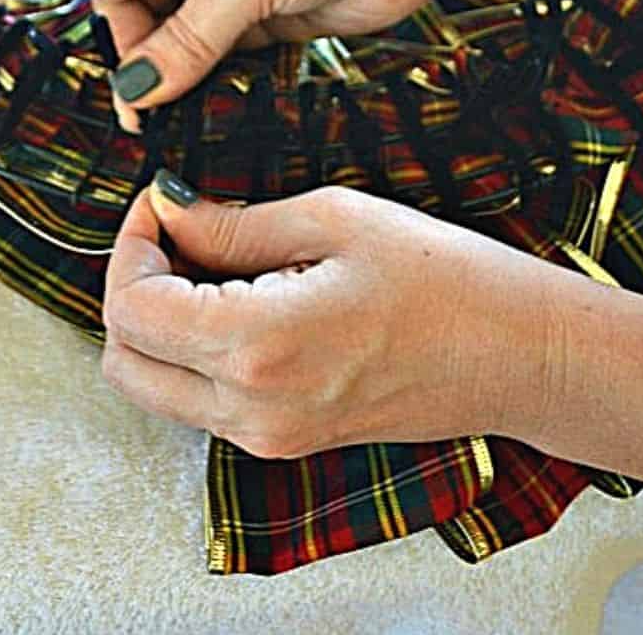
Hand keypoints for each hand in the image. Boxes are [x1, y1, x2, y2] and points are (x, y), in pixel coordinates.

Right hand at [52, 0, 456, 126]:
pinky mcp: (248, 17)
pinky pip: (199, 56)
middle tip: (157, 85)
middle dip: (133, 40)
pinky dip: (197, 82)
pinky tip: (205, 104)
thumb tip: (136, 90)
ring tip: (173, 108)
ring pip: (157, 33)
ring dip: (164, 70)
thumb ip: (188, 36)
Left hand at [101, 175, 554, 458]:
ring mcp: (266, 436)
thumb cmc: (445, 279)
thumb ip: (233, 225)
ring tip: (211, 259)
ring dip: (158, 320)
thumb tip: (168, 211)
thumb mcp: (334, 220)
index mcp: (257, 347)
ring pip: (153, 387)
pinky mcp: (284, 442)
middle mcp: (250, 409)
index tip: (164, 201)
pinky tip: (239, 296)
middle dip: (131, 285)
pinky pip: (199, 401)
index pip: (129, 310)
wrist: (519, 357)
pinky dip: (192, 350)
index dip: (131, 243)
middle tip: (176, 230)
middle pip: (123, 361)